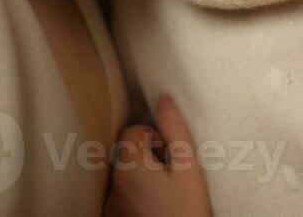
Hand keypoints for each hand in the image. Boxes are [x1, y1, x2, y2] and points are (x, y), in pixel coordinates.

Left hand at [103, 95, 212, 216]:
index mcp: (129, 164)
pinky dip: (140, 190)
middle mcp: (115, 181)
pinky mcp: (118, 215)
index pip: (133, 130)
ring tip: (167, 189)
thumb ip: (174, 129)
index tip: (171, 154)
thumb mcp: (188, 166)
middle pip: (128, 150)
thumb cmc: (187, 210)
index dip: (155, 136)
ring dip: (145, 172)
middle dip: (149, 153)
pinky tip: (159, 202)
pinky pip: (125, 191)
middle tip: (172, 171)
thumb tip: (162, 98)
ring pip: (127, 171)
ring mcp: (114, 201)